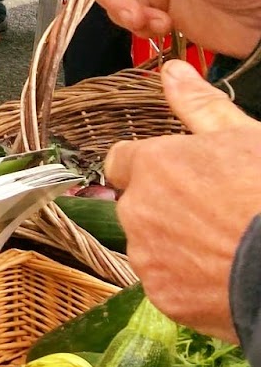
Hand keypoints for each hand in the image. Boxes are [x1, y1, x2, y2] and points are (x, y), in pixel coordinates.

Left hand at [104, 60, 260, 341]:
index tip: (178, 175)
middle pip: (136, 204)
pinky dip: (188, 281)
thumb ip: (200, 105)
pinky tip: (223, 274)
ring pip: (150, 245)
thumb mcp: (244, 137)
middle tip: (213, 213)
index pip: (122, 161)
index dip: (150, 167)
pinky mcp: (163, 296)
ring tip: (223, 245)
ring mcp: (148, 256)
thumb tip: (173, 70)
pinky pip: (166, 283)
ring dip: (174, 244)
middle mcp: (137, 209)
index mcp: (152, 166)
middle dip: (164, 206)